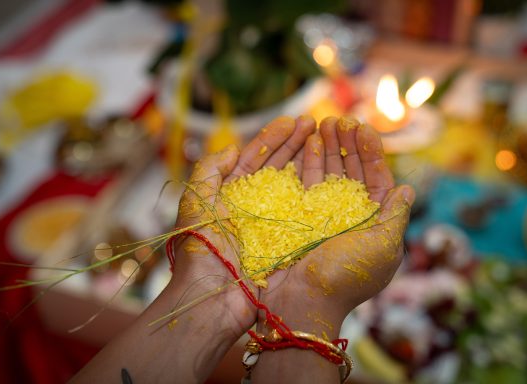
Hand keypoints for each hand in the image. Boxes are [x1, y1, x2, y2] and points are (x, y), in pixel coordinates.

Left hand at [172, 115, 315, 335]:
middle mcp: (253, 207)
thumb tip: (234, 147)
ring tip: (325, 138)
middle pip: (277, 168)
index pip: (254, 159)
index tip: (291, 120)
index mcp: (230, 195)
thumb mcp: (197, 201)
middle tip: (315, 122)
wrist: (213, 297)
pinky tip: (330, 173)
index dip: (272, 138)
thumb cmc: (201, 249)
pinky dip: (316, 192)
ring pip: (294, 185)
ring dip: (308, 161)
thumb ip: (210, 169)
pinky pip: (304, 212)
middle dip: (295, 144)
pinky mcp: (288, 241)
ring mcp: (272, 224)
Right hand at [252, 117, 414, 382]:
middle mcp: (349, 218)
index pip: (376, 180)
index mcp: (373, 225)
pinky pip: (304, 184)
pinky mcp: (298, 217)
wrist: (301, 302)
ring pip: (327, 174)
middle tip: (338, 118)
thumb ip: (395, 215)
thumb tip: (408, 187)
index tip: (363, 127)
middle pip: (350, 172)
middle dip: (346, 144)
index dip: (371, 152)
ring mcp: (322, 217)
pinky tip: (307, 141)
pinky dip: (307, 162)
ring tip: (322, 121)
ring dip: (326, 147)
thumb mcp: (382, 246)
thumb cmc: (346, 276)